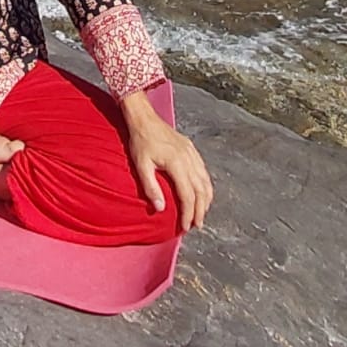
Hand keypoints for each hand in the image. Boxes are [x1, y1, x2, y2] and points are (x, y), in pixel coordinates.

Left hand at [120, 92, 213, 231]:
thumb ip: (151, 187)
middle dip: (200, 211)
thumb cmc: (140, 141)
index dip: (188, 213)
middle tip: (196, 225)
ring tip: (201, 214)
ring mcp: (192, 153)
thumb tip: (160, 209)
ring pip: (205, 181)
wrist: (144, 118)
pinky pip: (203, 171)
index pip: (187, 195)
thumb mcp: (141, 165)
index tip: (185, 227)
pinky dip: (205, 186)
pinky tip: (202, 194)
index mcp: (177, 163)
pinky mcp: (191, 149)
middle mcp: (188, 158)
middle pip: (201, 190)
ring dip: (205, 200)